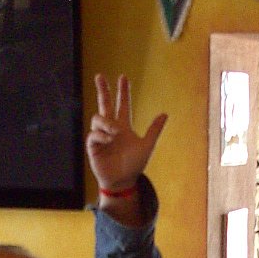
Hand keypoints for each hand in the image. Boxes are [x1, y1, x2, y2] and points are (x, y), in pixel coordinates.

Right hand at [86, 71, 167, 195]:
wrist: (124, 181)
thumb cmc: (134, 165)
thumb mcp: (147, 146)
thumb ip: (154, 130)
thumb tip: (165, 113)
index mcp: (123, 126)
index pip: (122, 105)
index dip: (123, 92)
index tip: (123, 77)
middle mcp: (111, 128)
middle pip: (104, 104)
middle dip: (102, 90)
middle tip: (100, 76)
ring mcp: (101, 136)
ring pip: (98, 118)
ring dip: (106, 122)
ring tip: (115, 131)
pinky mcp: (93, 146)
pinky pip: (94, 135)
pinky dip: (101, 135)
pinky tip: (109, 139)